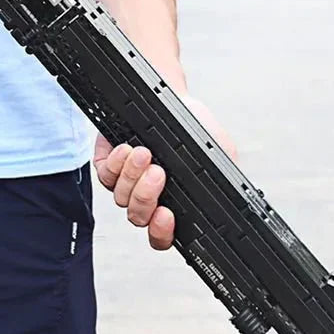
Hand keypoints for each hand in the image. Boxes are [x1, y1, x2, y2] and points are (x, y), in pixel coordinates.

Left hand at [93, 95, 237, 250]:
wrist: (174, 98)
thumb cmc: (196, 126)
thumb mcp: (220, 152)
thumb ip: (223, 178)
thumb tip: (227, 196)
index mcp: (173, 203)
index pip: (162, 235)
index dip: (161, 233)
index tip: (167, 215)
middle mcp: (146, 197)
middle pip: (138, 216)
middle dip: (146, 197)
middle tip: (158, 173)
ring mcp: (125, 183)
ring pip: (121, 196)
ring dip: (132, 175)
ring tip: (145, 153)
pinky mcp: (108, 164)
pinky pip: (105, 175)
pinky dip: (115, 164)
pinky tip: (127, 149)